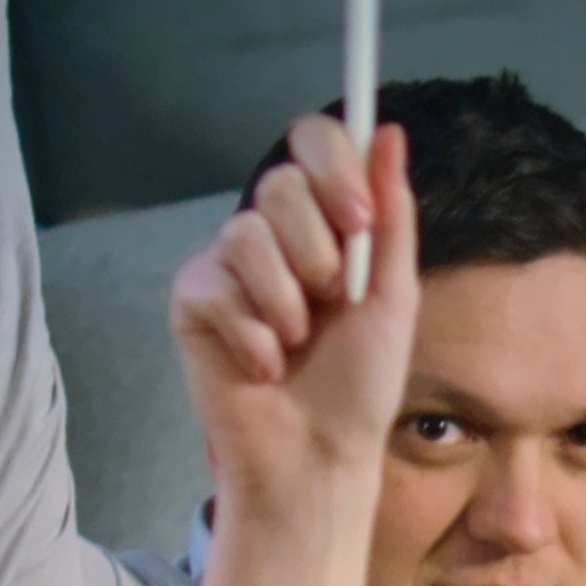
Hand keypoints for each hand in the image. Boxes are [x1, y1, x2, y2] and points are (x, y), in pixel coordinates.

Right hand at [165, 112, 419, 585]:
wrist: (319, 454)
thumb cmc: (359, 384)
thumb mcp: (392, 295)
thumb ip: (390, 214)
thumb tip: (388, 132)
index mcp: (326, 222)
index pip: (314, 143)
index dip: (332, 166)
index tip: (358, 220)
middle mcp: (274, 234)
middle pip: (278, 183)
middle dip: (316, 250)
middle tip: (328, 302)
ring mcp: (228, 265)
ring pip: (246, 233)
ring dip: (286, 301)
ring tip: (297, 344)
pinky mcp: (193, 300)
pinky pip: (215, 285)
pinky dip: (251, 335)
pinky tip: (264, 367)